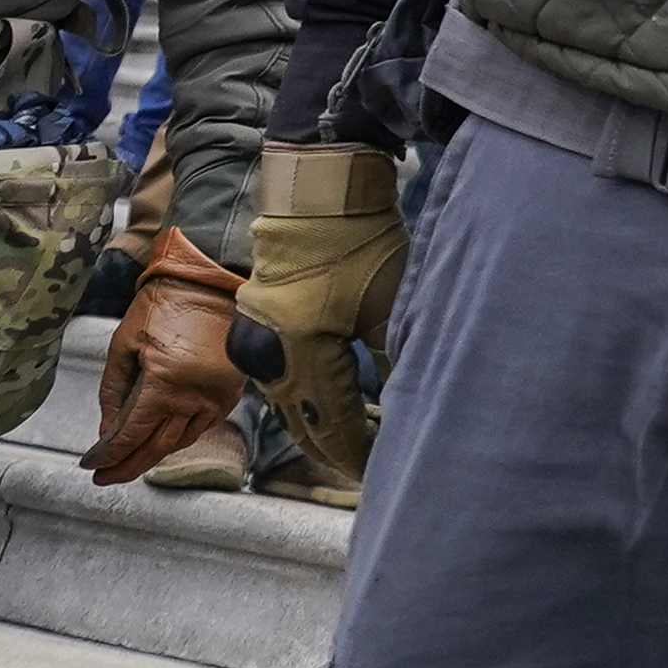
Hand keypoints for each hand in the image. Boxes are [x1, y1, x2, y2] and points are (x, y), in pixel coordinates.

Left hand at [85, 222, 248, 484]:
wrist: (208, 282)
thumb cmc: (162, 305)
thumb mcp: (124, 345)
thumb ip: (113, 392)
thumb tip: (107, 431)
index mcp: (163, 385)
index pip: (129, 435)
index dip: (106, 455)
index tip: (89, 465)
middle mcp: (192, 400)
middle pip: (154, 450)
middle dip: (126, 467)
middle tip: (105, 477)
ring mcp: (214, 400)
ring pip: (178, 443)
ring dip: (151, 456)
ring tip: (128, 462)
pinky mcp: (228, 395)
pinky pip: (200, 428)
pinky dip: (177, 439)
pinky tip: (160, 440)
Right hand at [233, 145, 406, 492]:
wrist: (317, 193)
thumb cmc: (361, 242)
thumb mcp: (391, 303)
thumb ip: (398, 361)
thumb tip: (415, 410)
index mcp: (299, 350)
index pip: (333, 423)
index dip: (359, 454)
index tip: (381, 474)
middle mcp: (267, 355)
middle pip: (302, 428)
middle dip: (335, 454)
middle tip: (369, 473)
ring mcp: (253, 343)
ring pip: (288, 408)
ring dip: (319, 429)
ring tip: (357, 446)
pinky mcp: (252, 330)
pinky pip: (280, 382)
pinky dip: (306, 401)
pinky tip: (332, 408)